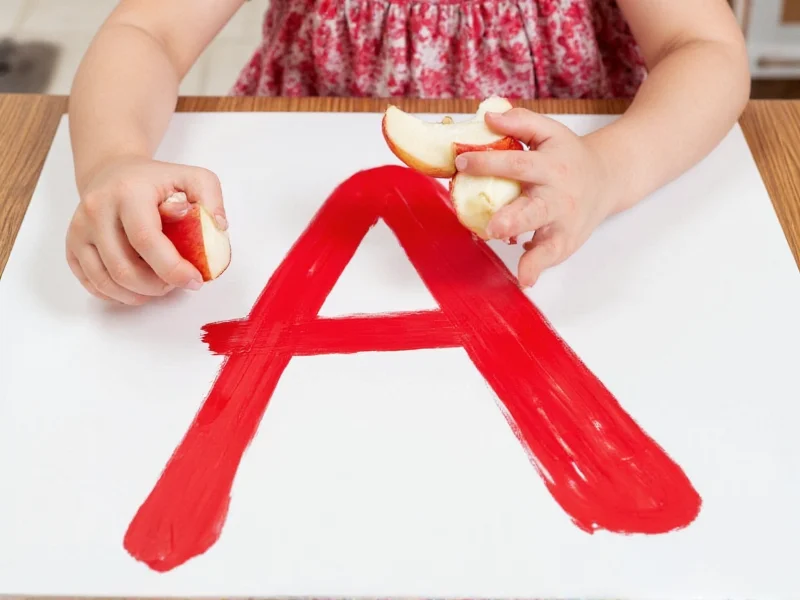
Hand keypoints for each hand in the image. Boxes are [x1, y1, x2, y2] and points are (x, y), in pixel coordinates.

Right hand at [66, 157, 227, 304]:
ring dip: (139, 294)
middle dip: (157, 286)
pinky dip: (118, 295)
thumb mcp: (191, 177)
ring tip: (160, 285)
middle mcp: (96, 210)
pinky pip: (92, 283)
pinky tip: (138, 288)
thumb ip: (211, 197)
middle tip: (177, 283)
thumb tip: (218, 227)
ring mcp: (79, 230)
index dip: (172, 268)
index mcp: (128, 193)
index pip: (146, 240)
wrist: (112, 171)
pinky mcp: (72, 246)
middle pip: (124, 268)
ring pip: (106, 281)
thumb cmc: (156, 181)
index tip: (194, 280)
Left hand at [454, 108, 616, 286]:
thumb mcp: (550, 132)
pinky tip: (525, 280)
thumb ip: (521, 122)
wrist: (608, 179)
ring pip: (548, 240)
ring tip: (517, 265)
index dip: (488, 163)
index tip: (461, 163)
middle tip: (493, 227)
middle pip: (535, 208)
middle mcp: (558, 196)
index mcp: (550, 165)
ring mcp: (563, 222)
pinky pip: (551, 257)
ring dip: (532, 254)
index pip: (517, 163)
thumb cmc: (568, 157)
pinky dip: (538, 268)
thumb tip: (488, 118)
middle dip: (514, 219)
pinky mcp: (566, 242)